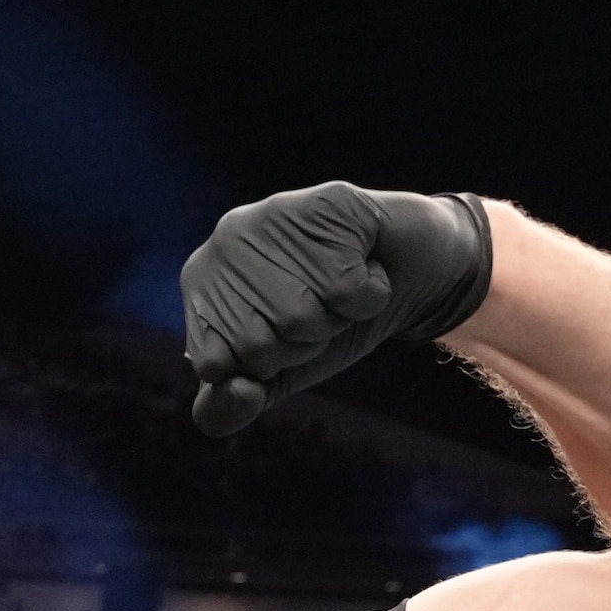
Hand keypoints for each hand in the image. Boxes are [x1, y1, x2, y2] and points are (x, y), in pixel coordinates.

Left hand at [180, 184, 494, 435]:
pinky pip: (347, 289)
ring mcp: (274, 214)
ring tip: (341, 287)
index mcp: (200, 284)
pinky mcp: (329, 201)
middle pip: (259, 345)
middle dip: (303, 343)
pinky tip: (368, 266)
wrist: (409, 273)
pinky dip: (370, 296)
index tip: (283, 336)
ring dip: (338, 319)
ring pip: (301, 316)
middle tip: (321, 307)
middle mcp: (226, 241)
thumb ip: (226, 409)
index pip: (213, 364)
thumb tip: (238, 389)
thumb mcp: (271, 377)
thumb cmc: (330, 321)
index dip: (263, 366)